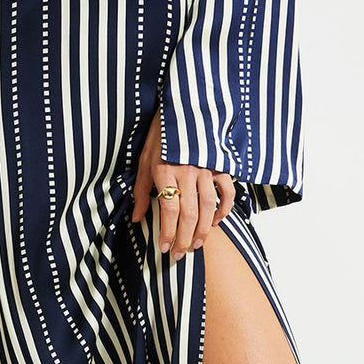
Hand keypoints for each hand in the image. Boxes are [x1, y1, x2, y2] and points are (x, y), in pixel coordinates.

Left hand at [130, 106, 235, 260]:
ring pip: (208, 208)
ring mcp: (205, 169)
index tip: (164, 248)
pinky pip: (226, 193)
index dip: (168, 233)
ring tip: (196, 245)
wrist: (183, 108)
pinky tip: (215, 222)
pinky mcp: (220, 166)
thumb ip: (141, 192)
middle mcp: (186, 172)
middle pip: (188, 215)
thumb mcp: (144, 162)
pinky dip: (223, 210)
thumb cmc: (159, 137)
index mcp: (165, 170)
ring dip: (203, 231)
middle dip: (184, 240)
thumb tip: (136, 219)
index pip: (168, 210)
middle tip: (180, 255)